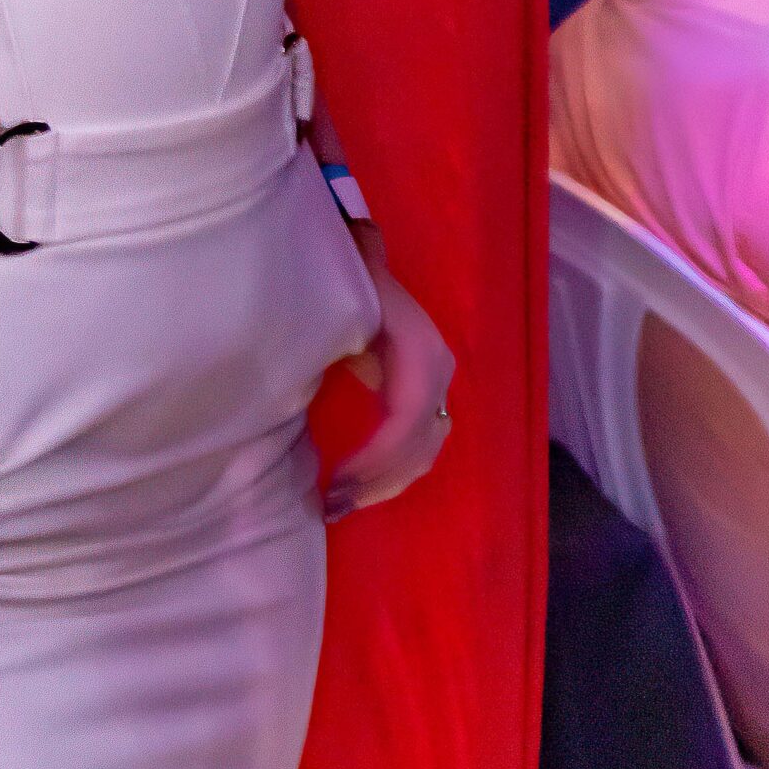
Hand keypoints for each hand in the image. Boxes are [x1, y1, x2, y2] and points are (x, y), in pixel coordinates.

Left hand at [323, 232, 455, 519]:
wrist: (361, 263)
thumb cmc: (345, 276)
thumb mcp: (345, 290)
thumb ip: (344, 307)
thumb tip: (352, 283)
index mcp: (420, 348)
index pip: (408, 417)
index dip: (377, 456)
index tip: (335, 481)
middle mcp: (437, 369)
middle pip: (420, 443)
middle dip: (378, 481)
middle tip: (331, 506)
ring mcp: (435, 385)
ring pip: (423, 452)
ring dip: (384, 484)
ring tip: (337, 505)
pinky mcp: (423, 396)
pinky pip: (417, 446)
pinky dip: (390, 473)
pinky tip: (356, 488)